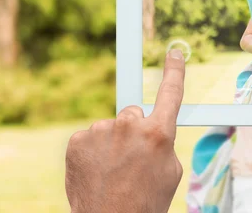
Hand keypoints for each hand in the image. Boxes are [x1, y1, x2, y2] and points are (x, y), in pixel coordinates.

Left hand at [65, 50, 185, 212]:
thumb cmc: (146, 201)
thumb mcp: (171, 171)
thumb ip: (162, 141)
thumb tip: (152, 129)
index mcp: (158, 133)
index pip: (170, 93)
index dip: (174, 71)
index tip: (174, 54)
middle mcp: (129, 126)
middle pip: (134, 114)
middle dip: (134, 130)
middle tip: (131, 159)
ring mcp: (100, 131)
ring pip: (111, 128)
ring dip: (112, 143)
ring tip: (112, 171)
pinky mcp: (77, 141)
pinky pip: (90, 137)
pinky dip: (92, 151)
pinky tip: (96, 170)